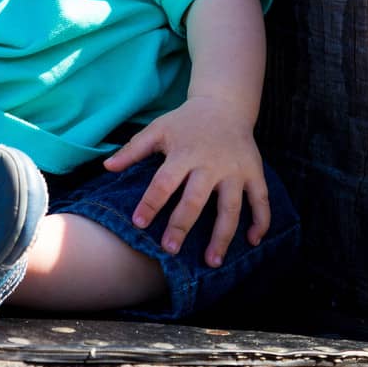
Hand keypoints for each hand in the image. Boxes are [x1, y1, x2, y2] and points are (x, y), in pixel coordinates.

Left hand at [102, 94, 269, 268]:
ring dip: (222, 236)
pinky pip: (261, 201)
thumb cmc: (186, 122)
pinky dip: (261, 221)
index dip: (150, 203)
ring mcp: (235, 170)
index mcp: (184, 153)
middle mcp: (211, 164)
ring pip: (231, 207)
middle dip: (182, 226)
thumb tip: (106, 167)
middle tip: (169, 250)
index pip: (164, 182)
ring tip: (211, 261)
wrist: (224, 104)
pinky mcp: (255, 173)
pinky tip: (252, 242)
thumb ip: (133, 149)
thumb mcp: (158, 129)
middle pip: (196, 199)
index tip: (138, 224)